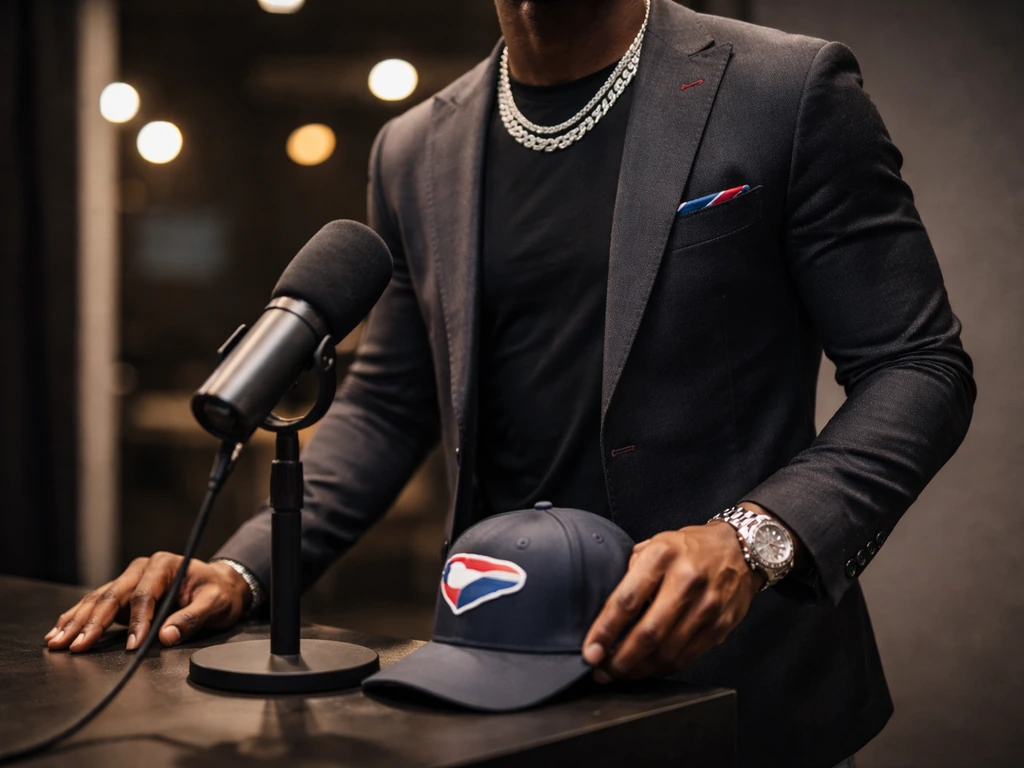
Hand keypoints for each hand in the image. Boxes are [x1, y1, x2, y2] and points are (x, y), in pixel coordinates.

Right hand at [43, 554, 250, 652]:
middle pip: (113, 595)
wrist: (219, 584)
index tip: (133, 645)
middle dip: (92, 622)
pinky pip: (97, 605)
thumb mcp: (216, 604)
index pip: (145, 595)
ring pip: (98, 600)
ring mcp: (130, 580)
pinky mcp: (123, 595)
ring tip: (56, 640)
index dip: (138, 621)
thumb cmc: (218, 592)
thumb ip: (192, 618)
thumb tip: (166, 636)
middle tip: (75, 645)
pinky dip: (78, 618)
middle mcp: (142, 569)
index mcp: (165, 565)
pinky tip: (60, 630)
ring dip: (77, 621)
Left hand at [581, 521, 761, 680]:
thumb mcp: (654, 544)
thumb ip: (631, 572)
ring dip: (639, 669)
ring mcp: (707, 606)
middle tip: (601, 670)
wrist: (740, 549)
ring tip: (619, 673)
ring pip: (667, 652)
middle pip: (648, 633)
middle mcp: (686, 581)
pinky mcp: (720, 626)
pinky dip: (662, 668)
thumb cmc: (689, 548)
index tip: (590, 650)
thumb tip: (607, 610)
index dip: (604, 630)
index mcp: (662, 556)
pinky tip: (647, 668)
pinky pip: (686, 657)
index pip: (627, 600)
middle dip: (619, 660)